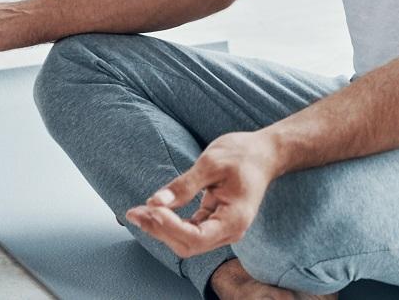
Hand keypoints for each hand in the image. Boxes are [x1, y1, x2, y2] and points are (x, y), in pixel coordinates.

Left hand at [126, 131, 280, 256]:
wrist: (264, 153)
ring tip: (137, 212)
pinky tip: (152, 211)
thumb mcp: (212, 163)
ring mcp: (222, 230)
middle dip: (159, 230)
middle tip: (134, 212)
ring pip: (185, 241)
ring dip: (160, 229)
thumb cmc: (243, 154)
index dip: (170, 226)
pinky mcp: (214, 223)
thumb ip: (185, 185)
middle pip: (187, 245)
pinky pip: (188, 231)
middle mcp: (230, 231)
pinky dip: (169, 223)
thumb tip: (155, 202)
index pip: (196, 237)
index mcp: (234, 219)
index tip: (151, 207)